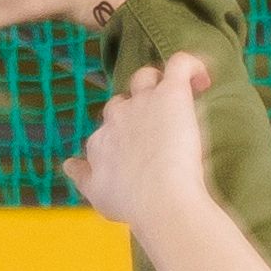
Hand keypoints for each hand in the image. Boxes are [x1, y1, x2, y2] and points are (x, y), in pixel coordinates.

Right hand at [61, 56, 218, 234]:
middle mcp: (117, 118)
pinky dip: (191, 66)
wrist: (159, 201)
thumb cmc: (132, 205)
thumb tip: (68, 164)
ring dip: (157, 83)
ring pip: (145, 77)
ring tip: (176, 100)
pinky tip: (202, 79)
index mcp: (100, 141)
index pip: (107, 129)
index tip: (139, 152)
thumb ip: (82, 177)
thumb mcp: (98, 196)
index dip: (122, 137)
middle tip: (159, 134)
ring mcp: (143, 102)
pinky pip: (180, 64)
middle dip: (137, 111)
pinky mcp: (170, 95)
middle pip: (123, 103)